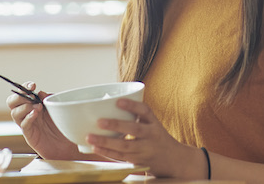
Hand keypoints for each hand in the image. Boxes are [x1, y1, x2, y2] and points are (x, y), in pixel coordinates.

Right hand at [6, 82, 78, 159]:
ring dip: (25, 107)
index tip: (32, 85)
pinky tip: (35, 114)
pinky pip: (23, 125)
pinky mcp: (29, 134)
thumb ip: (49, 98)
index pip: (22, 93)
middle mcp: (28, 112)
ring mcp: (27, 123)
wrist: (66, 144)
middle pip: (12, 102)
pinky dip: (28, 118)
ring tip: (38, 107)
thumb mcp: (58, 107)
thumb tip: (40, 92)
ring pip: (14, 113)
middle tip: (30, 96)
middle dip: (19, 96)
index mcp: (33, 103)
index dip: (24, 87)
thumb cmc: (61, 124)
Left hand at [86, 97, 203, 178]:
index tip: (118, 101)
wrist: (173, 160)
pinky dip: (107, 152)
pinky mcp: (138, 162)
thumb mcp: (153, 123)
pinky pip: (121, 157)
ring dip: (106, 142)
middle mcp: (151, 136)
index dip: (132, 105)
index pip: (145, 111)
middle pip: (135, 130)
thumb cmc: (157, 138)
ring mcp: (145, 151)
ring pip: (125, 146)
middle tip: (99, 121)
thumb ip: (137, 115)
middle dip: (116, 125)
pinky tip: (96, 147)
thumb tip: (110, 103)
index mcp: (155, 123)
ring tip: (90, 137)